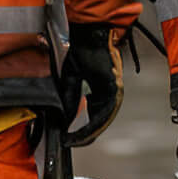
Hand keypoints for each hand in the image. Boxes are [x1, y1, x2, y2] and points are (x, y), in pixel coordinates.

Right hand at [63, 23, 126, 146]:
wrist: (87, 34)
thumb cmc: (79, 50)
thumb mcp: (68, 80)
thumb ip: (68, 100)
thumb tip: (63, 120)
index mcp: (100, 88)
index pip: (93, 115)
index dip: (82, 129)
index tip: (68, 139)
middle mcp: (109, 91)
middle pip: (100, 120)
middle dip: (85, 135)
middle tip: (72, 144)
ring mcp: (114, 89)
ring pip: (104, 119)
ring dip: (90, 132)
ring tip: (75, 141)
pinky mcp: (114, 87)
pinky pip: (106, 111)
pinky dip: (95, 124)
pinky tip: (84, 131)